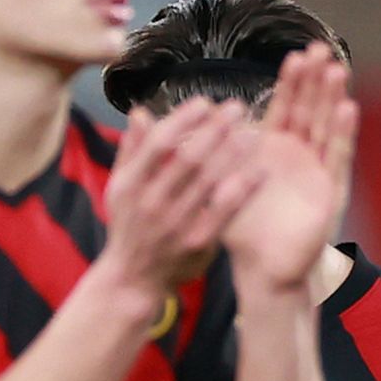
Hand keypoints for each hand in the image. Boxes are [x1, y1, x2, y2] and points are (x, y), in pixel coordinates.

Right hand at [97, 97, 263, 287]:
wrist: (134, 278)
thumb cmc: (129, 225)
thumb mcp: (119, 188)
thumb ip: (131, 150)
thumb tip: (140, 112)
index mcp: (130, 183)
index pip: (159, 143)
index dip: (183, 119)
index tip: (205, 102)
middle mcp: (152, 202)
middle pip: (188, 158)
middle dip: (215, 130)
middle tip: (237, 108)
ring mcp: (176, 223)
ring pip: (209, 181)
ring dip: (233, 154)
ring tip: (253, 131)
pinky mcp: (198, 242)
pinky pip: (226, 210)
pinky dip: (244, 188)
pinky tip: (261, 170)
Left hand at [222, 44, 357, 300]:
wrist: (263, 267)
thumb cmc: (242, 228)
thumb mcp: (218, 181)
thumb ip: (207, 150)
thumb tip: (181, 120)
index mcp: (275, 149)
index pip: (286, 107)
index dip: (292, 82)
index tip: (296, 54)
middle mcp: (300, 156)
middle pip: (310, 109)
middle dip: (316, 79)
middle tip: (321, 47)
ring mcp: (318, 171)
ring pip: (327, 126)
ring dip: (332, 97)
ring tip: (336, 68)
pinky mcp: (330, 191)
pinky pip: (337, 157)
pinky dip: (343, 133)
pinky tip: (347, 108)